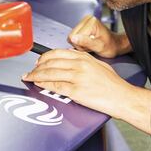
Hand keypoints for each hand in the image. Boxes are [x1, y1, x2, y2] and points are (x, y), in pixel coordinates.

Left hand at [22, 48, 150, 133]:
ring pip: (50, 73)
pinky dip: (43, 84)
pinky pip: (55, 85)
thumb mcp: (98, 65)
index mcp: (84, 57)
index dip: (45, 57)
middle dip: (37, 66)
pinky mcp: (76, 90)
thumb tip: (70, 63)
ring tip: (28, 76)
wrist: (122, 97)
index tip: (39, 61)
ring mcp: (76, 77)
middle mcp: (79, 64)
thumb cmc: (113, 84)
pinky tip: (37, 83)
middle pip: (51, 62)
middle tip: (31, 70)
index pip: (58, 53)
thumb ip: (83, 62)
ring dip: (36, 75)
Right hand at [67, 15, 130, 57]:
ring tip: (91, 45)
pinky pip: (74, 37)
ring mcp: (84, 22)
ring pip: (72, 37)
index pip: (73, 36)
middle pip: (71, 36)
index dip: (81, 45)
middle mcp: (87, 19)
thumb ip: (86, 42)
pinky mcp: (82, 26)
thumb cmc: (110, 46)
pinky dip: (80, 43)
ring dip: (80, 44)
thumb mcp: (99, 46)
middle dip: (80, 44)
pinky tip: (88, 43)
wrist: (115, 45)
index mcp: (91, 22)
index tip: (91, 46)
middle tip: (91, 46)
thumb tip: (73, 38)